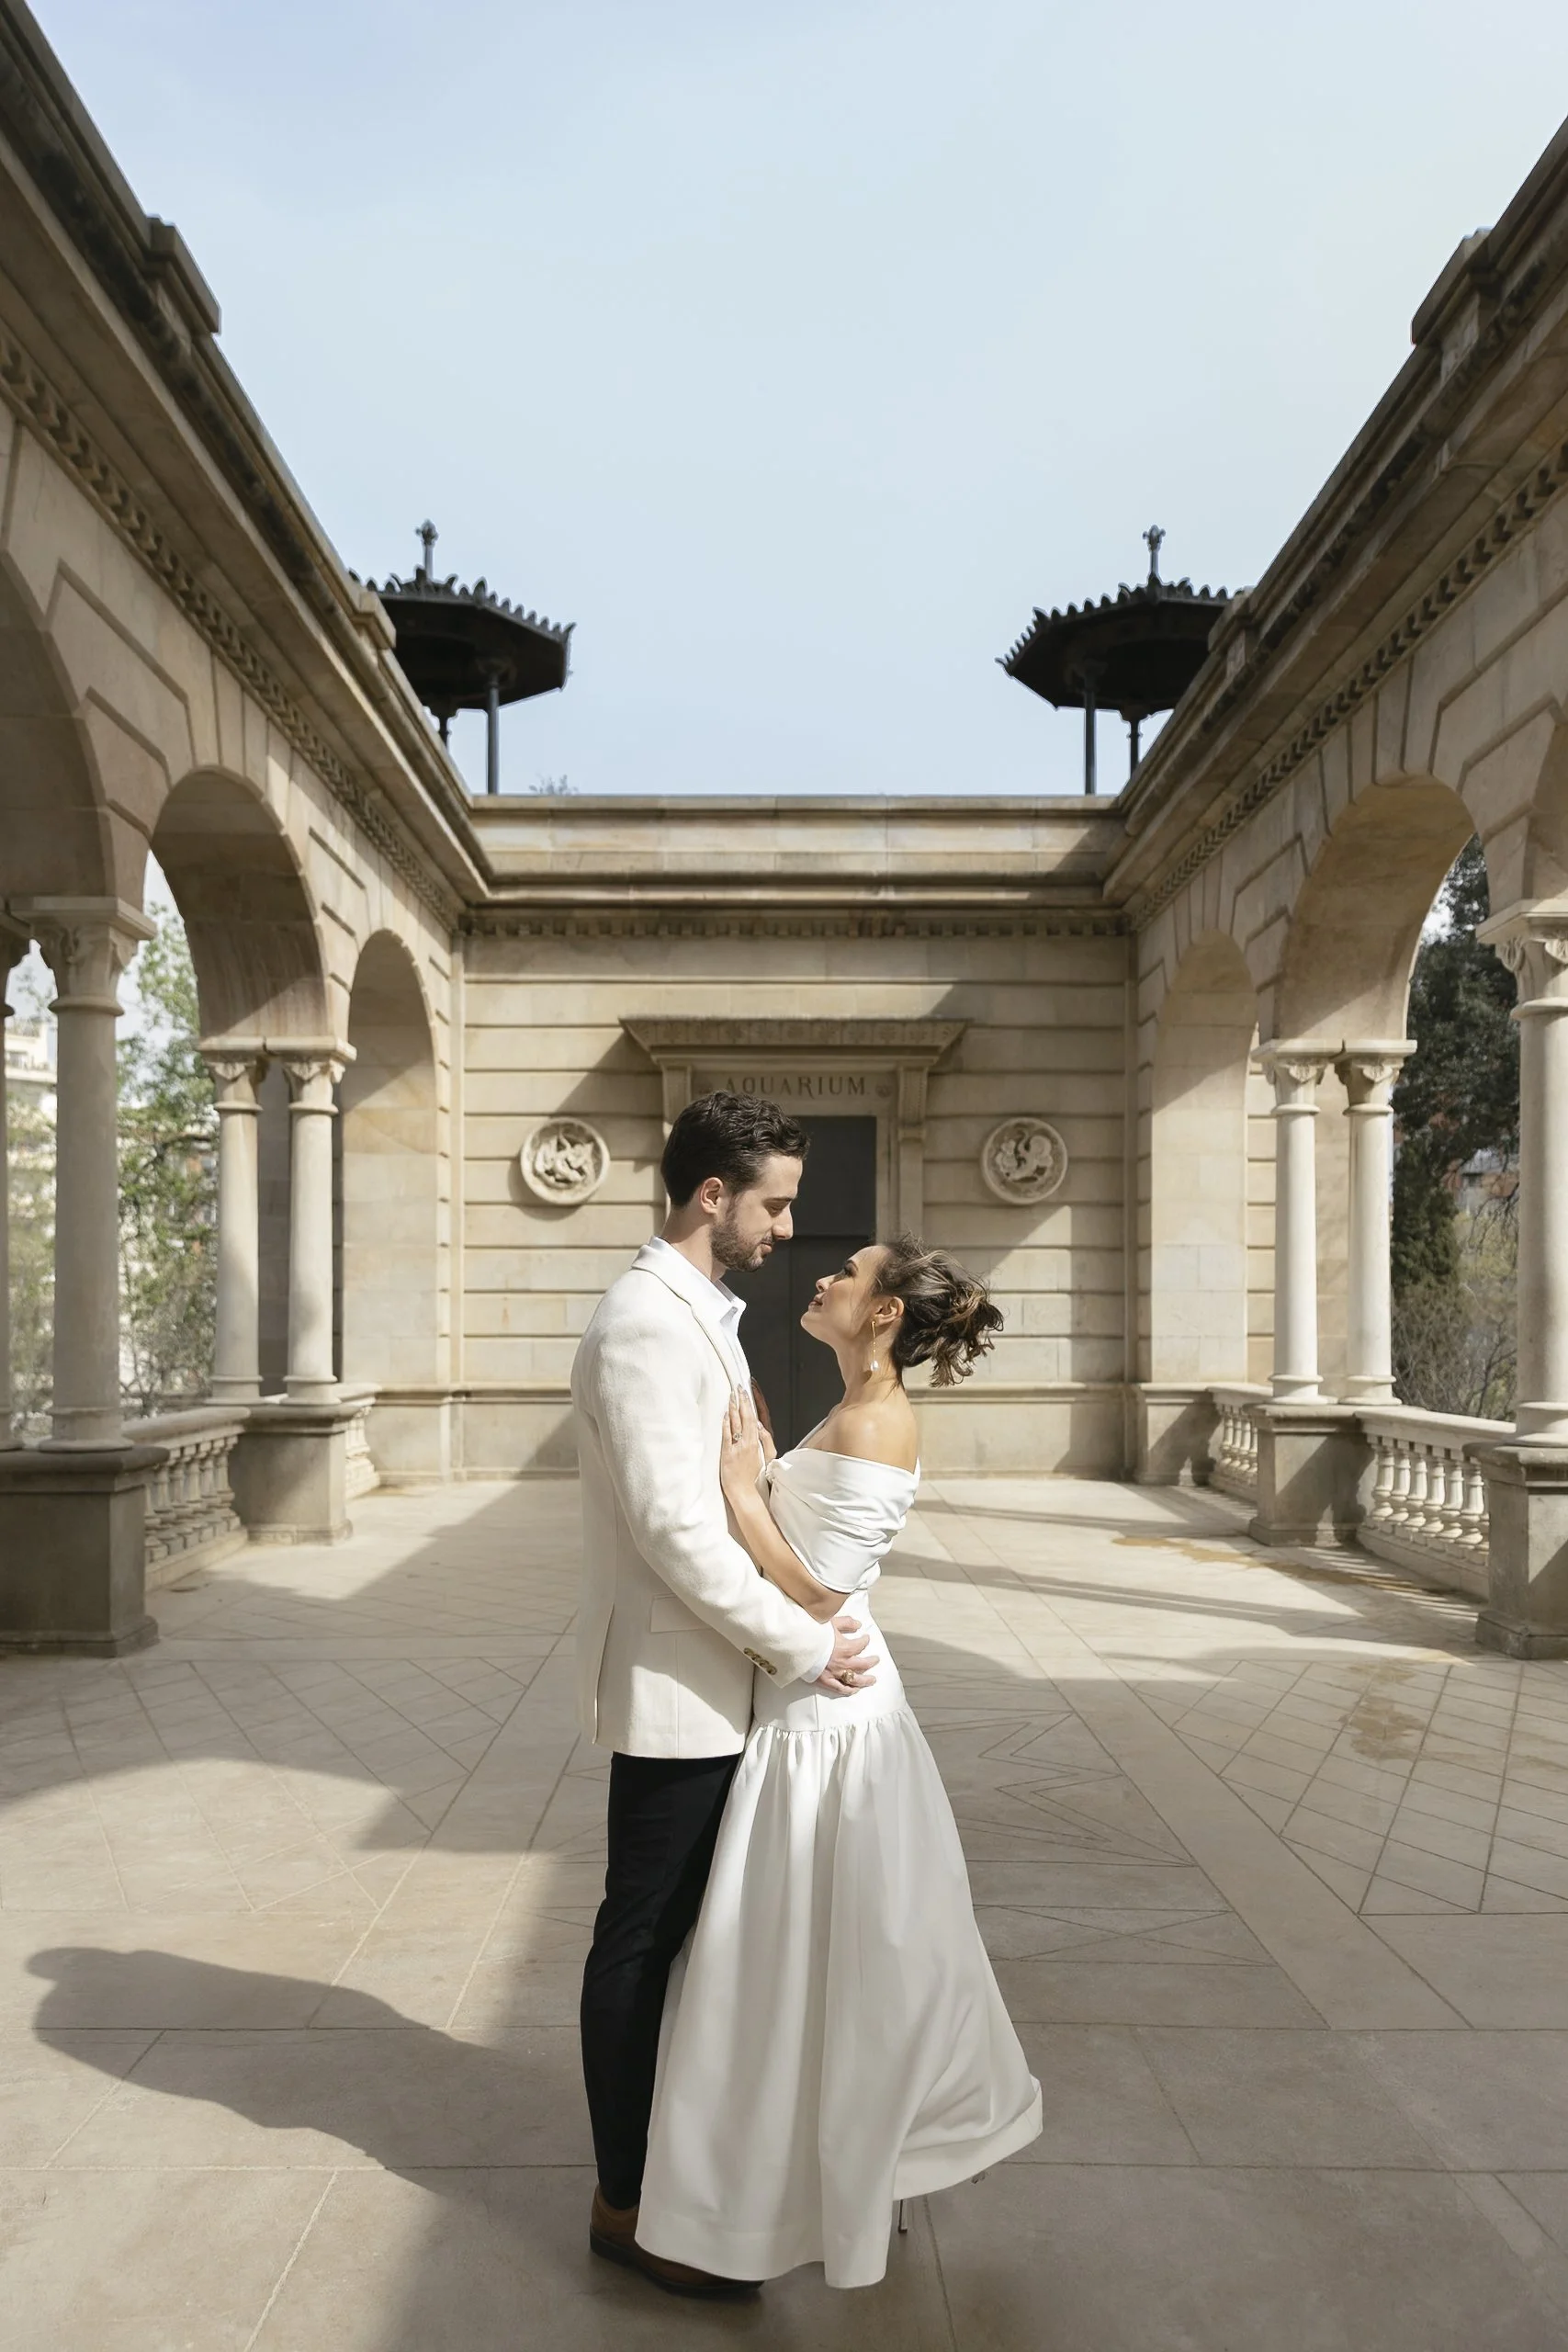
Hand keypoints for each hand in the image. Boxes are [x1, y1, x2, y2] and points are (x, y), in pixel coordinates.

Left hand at [720, 1385, 764, 1502]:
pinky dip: (726, 1423)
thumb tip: (760, 1425)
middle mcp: (750, 1442)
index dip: (754, 1403)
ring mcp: (738, 1447)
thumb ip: (766, 1440)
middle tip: (739, 1387)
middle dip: (743, 1400)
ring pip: (737, 1422)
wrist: (745, 1492)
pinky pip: (727, 1435)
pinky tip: (724, 1414)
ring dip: (734, 1407)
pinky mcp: (728, 1453)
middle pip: (747, 1416)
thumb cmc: (755, 1477)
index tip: (751, 1392)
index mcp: (760, 1442)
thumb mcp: (769, 1458)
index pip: (758, 1417)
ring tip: (732, 1395)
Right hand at [815, 1613, 879, 1696]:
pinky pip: (840, 1688)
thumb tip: (858, 1625)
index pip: (861, 1645)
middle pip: (863, 1665)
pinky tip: (855, 1690)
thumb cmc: (812, 1631)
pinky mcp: (825, 1681)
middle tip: (876, 1660)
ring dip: (866, 1680)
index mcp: (845, 1648)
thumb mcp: (831, 1622)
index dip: (865, 1641)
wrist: (796, 1644)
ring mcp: (835, 1673)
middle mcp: (843, 1662)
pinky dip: (849, 1690)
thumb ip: (846, 1623)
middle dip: (871, 1662)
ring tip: (872, 1679)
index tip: (866, 1638)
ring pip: (855, 1679)